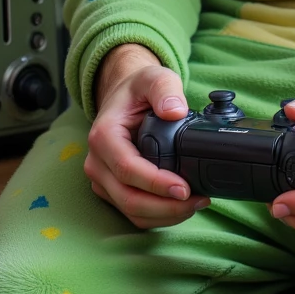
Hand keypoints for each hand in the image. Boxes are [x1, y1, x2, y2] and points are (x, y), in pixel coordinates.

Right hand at [84, 43, 209, 229]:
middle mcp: (97, 162)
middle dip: (165, 207)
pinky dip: (158, 216)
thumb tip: (175, 111)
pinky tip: (181, 206)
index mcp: (103, 136)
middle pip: (128, 198)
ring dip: (164, 215)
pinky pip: (133, 213)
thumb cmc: (138, 89)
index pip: (127, 169)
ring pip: (131, 211)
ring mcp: (102, 179)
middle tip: (198, 200)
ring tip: (196, 203)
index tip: (184, 188)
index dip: (155, 183)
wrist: (124, 97)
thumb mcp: (153, 77)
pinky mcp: (112, 190)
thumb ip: (165, 89)